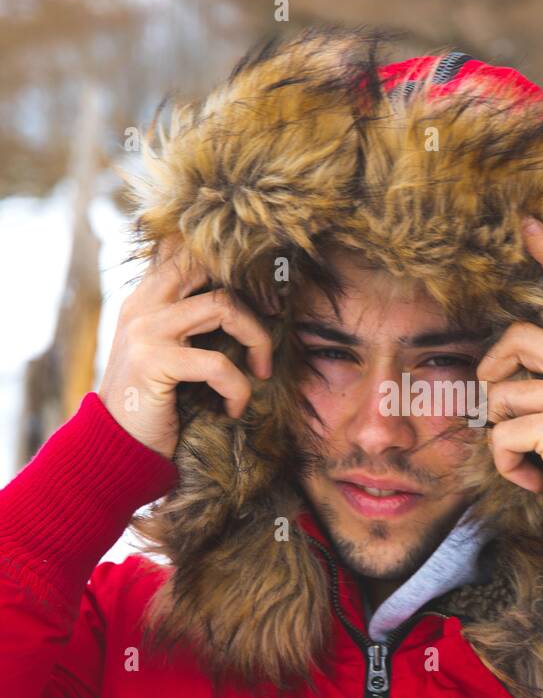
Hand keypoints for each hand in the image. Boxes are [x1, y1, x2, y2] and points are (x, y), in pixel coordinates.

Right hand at [98, 234, 272, 458]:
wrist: (115, 447)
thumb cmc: (154, 403)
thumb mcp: (167, 351)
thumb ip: (189, 320)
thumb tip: (244, 298)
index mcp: (146, 297)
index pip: (185, 250)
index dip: (228, 260)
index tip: (262, 289)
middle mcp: (143, 305)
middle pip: (208, 265)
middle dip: (252, 293)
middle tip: (273, 319)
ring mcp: (145, 331)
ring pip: (224, 306)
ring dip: (258, 339)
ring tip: (260, 370)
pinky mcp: (153, 362)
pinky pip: (218, 363)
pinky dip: (238, 388)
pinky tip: (233, 408)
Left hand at [475, 218, 542, 524]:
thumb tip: (510, 374)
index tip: (530, 224)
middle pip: (519, 337)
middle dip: (492, 369)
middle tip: (497, 405)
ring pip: (501, 394)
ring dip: (502, 434)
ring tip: (530, 459)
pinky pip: (500, 434)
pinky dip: (505, 463)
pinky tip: (531, 479)